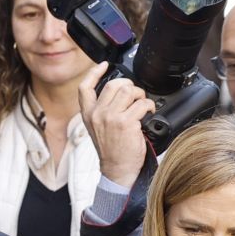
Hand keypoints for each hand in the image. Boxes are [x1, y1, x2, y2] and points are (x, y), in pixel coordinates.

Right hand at [80, 70, 154, 188]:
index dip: (95, 72)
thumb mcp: (98, 129)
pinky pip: (142, 104)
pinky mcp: (126, 123)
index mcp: (88, 115)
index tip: (104, 65)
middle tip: (135, 96)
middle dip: (129, 86)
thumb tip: (119, 93)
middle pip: (114, 84)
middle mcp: (97, 114)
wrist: (117, 171)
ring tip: (142, 105)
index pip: (85, 88)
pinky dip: (149, 106)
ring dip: (140, 95)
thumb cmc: (111, 151)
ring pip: (128, 91)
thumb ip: (102, 111)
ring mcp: (111, 118)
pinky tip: (149, 113)